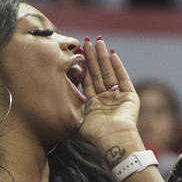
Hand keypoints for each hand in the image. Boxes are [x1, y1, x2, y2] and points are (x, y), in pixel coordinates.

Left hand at [77, 36, 140, 150]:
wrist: (112, 140)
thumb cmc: (94, 135)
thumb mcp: (76, 122)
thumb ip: (68, 112)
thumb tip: (51, 106)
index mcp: (93, 105)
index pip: (88, 81)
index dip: (83, 68)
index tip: (79, 54)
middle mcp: (106, 100)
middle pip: (98, 73)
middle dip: (93, 57)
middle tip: (88, 41)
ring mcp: (118, 97)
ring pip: (109, 72)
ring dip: (104, 57)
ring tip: (99, 42)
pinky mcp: (130, 96)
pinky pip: (123, 78)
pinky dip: (118, 66)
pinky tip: (111, 54)